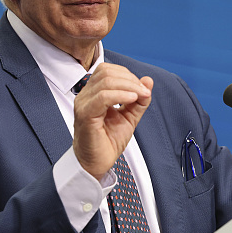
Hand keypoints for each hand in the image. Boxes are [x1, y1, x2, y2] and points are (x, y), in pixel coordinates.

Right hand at [72, 64, 152, 179]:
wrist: (98, 162)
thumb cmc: (108, 141)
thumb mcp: (130, 116)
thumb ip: (139, 99)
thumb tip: (148, 81)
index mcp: (94, 93)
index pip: (108, 70)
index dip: (128, 75)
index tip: (143, 88)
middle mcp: (86, 95)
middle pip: (107, 72)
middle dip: (130, 79)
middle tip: (144, 92)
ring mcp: (83, 104)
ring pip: (105, 81)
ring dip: (128, 86)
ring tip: (140, 96)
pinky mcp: (85, 115)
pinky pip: (102, 97)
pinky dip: (120, 95)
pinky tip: (132, 99)